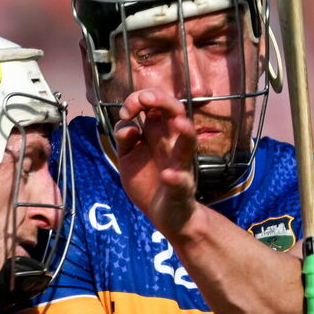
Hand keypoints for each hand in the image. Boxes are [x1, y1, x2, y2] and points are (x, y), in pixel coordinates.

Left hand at [113, 88, 198, 234]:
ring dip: (186, 132)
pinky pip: (182, 181)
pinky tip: (167, 175)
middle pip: (176, 111)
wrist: (164, 215)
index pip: (154, 104)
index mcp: (158, 132)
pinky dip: (176, 178)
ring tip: (178, 123)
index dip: (137, 101)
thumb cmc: (148, 181)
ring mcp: (180, 164)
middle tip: (144, 98)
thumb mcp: (128, 158)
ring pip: (189, 143)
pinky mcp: (182, 188)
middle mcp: (173, 143)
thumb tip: (128, 126)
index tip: (125, 113)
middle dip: (162, 100)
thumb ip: (124, 140)